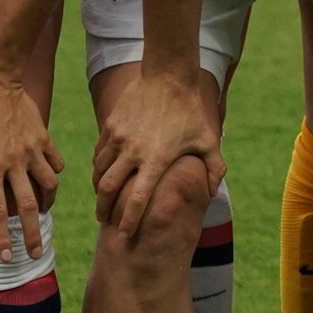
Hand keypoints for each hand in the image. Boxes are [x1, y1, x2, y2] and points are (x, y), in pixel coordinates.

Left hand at [0, 67, 63, 261]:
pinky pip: (55, 164)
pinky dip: (53, 176)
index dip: (1, 237)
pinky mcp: (44, 139)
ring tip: (42, 215)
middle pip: (29, 207)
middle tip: (36, 253)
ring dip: (47, 205)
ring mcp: (33, 150)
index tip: (6, 257)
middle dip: (33, 234)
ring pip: (49, 186)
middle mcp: (15, 162)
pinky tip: (47, 181)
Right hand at [91, 64, 224, 237]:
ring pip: (99, 172)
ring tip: (102, 198)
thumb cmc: (190, 111)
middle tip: (103, 220)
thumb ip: (213, 168)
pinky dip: (99, 167)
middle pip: (107, 189)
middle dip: (103, 209)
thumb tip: (211, 193)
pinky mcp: (110, 126)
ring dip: (98, 188)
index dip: (128, 220)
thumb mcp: (209, 140)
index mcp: (156, 159)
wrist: (168, 75)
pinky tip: (104, 173)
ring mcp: (118, 138)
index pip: (137, 198)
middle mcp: (133, 151)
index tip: (123, 236)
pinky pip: (98, 154)